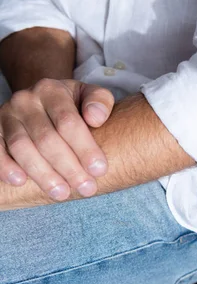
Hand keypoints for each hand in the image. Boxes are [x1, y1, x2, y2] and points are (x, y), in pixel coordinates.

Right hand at [0, 78, 113, 199]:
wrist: (42, 100)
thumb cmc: (74, 104)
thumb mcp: (91, 96)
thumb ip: (100, 102)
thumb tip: (95, 118)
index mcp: (51, 90)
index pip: (68, 122)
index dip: (85, 148)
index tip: (100, 170)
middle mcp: (25, 100)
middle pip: (46, 138)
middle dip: (68, 167)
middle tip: (86, 188)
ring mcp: (6, 116)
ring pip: (22, 147)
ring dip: (42, 173)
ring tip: (61, 193)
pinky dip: (5, 166)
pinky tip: (20, 182)